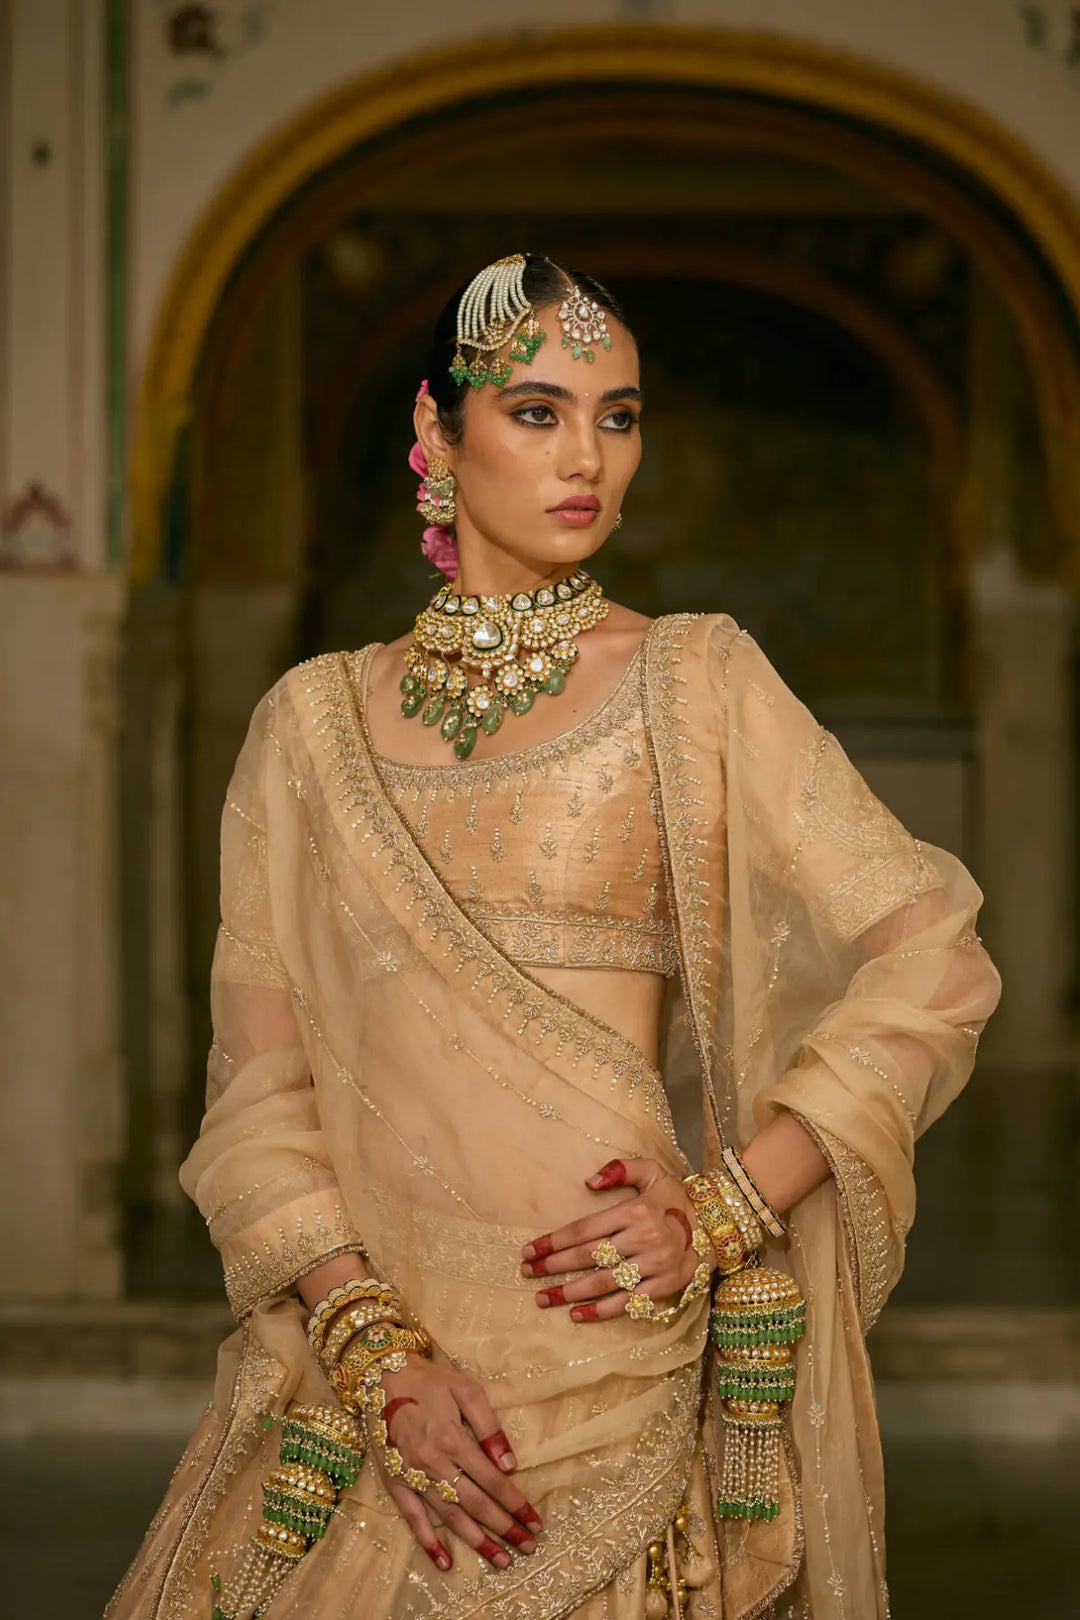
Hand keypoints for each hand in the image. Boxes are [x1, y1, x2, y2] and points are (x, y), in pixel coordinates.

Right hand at [365, 1355, 542, 1572]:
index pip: (493, 1480)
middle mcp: (433, 1464)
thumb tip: (510, 1465)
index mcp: (453, 1440)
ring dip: (476, 1541)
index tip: (535, 1521)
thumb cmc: (430, 1381)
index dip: (516, 1503)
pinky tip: (444, 1563)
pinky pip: (412, 1518)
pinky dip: (428, 1542)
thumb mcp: (466, 1389)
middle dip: (505, 1528)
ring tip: (501, 1559)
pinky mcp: (394, 1482)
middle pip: (475, 1504)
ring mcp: (412, 1476)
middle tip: (528, 1547)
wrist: (381, 1376)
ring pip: (449, 1516)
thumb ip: (488, 1426)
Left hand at [519, 1157, 707, 1320]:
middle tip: (527, 1273)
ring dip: (569, 1292)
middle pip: (587, 1257)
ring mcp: (655, 1265)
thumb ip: (621, 1169)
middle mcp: (643, 1238)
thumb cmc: (678, 1197)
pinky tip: (577, 1314)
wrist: (720, 1224)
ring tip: (543, 1298)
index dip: (553, 1241)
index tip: (529, 1250)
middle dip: (552, 1266)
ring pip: (602, 1282)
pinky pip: (628, 1302)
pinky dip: (601, 1311)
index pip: (584, 1229)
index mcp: (635, 1210)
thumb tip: (588, 1181)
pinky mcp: (665, 1286)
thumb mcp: (653, 1172)